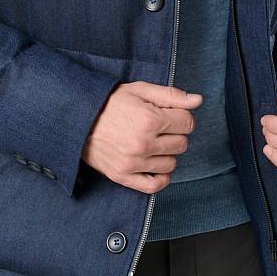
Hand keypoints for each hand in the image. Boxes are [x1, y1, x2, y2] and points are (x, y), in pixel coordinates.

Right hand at [82, 81, 201, 193]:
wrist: (79, 118)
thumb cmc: (110, 102)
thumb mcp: (140, 90)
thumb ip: (171, 95)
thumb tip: (198, 101)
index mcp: (149, 119)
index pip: (187, 123)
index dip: (181, 116)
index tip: (169, 114)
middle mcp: (143, 143)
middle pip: (182, 144)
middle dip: (175, 133)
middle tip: (159, 126)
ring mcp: (133, 163)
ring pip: (171, 163)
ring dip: (167, 153)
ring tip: (153, 142)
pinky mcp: (123, 176)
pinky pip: (155, 185)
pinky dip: (161, 177)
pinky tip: (155, 164)